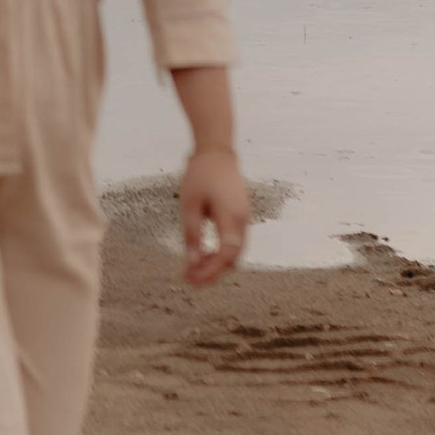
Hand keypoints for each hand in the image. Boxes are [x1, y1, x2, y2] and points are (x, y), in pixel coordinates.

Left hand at [179, 142, 247, 288]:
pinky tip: (203, 256)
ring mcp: (244, 219)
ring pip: (234, 252)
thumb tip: (192, 263)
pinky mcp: (240, 217)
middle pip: (233, 258)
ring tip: (193, 271)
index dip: (211, 271)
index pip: (226, 254)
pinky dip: (220, 253)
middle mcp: (243, 221)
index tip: (192, 279)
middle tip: (190, 281)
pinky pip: (234, 242)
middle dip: (213, 273)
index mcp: (231, 217)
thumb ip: (192, 234)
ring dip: (216, 264)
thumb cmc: (200, 175)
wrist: (217, 152)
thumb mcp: (190, 204)